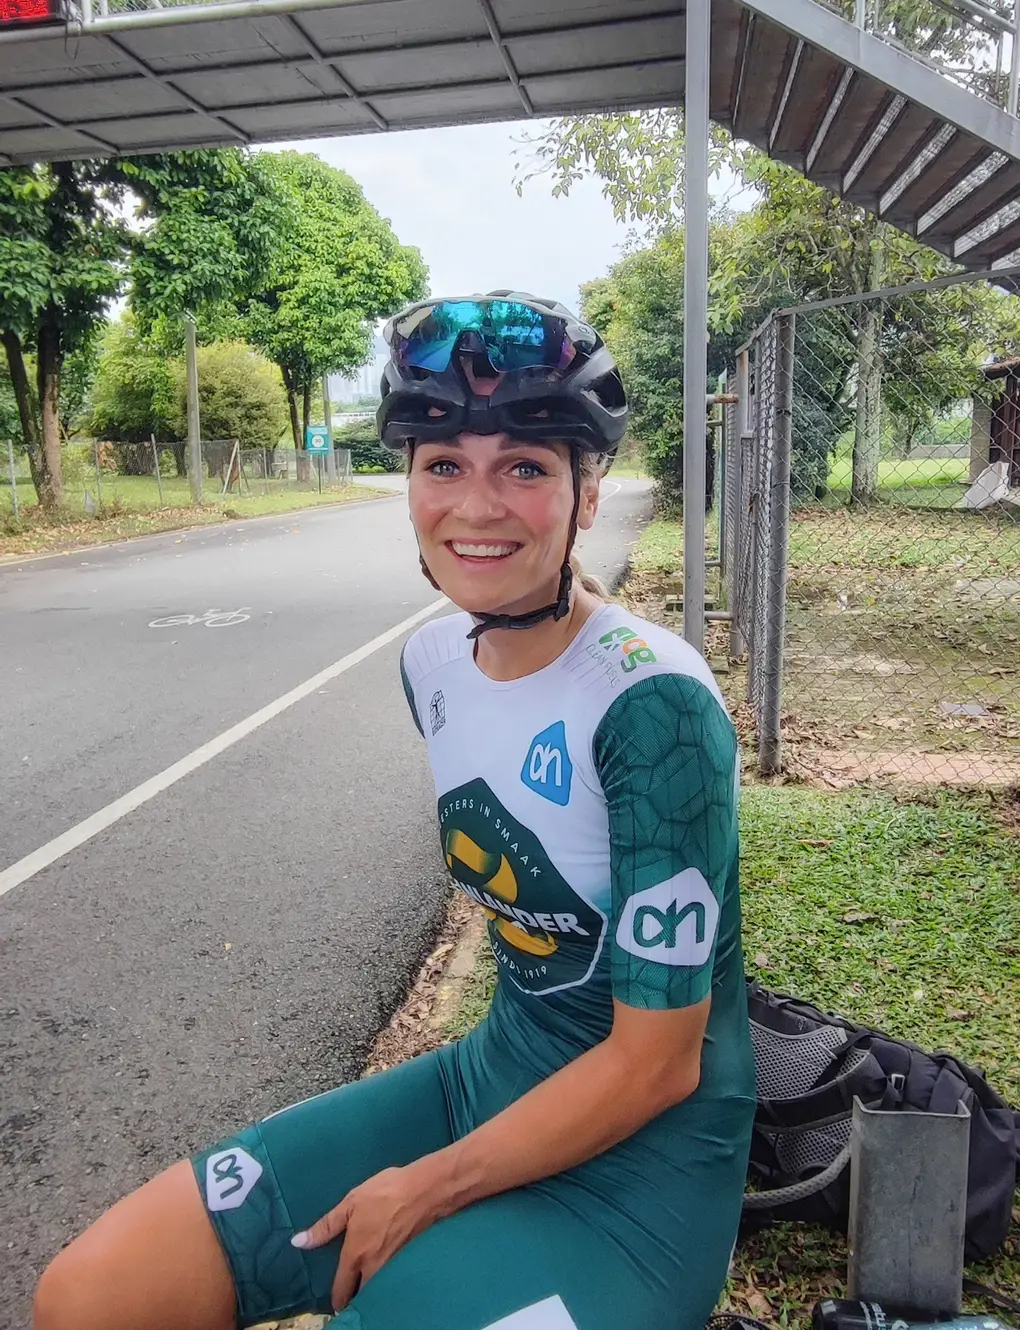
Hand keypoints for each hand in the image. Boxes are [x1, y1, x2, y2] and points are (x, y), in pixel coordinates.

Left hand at [291, 1164, 438, 1310]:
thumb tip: (297, 1242)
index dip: (336, 1300)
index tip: (334, 1301)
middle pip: (361, 1295)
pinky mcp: (407, 1261)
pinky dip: (386, 1278)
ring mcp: (393, 1266)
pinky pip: (392, 1278)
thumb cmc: (385, 1193)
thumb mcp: (350, 1203)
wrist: (425, 1190)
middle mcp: (373, 1268)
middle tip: (351, 1288)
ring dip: (370, 1288)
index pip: (342, 1291)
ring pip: (377, 1288)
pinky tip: (386, 1266)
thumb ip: (325, 1226)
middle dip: (355, 1296)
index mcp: (355, 1255)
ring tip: (366, 1280)